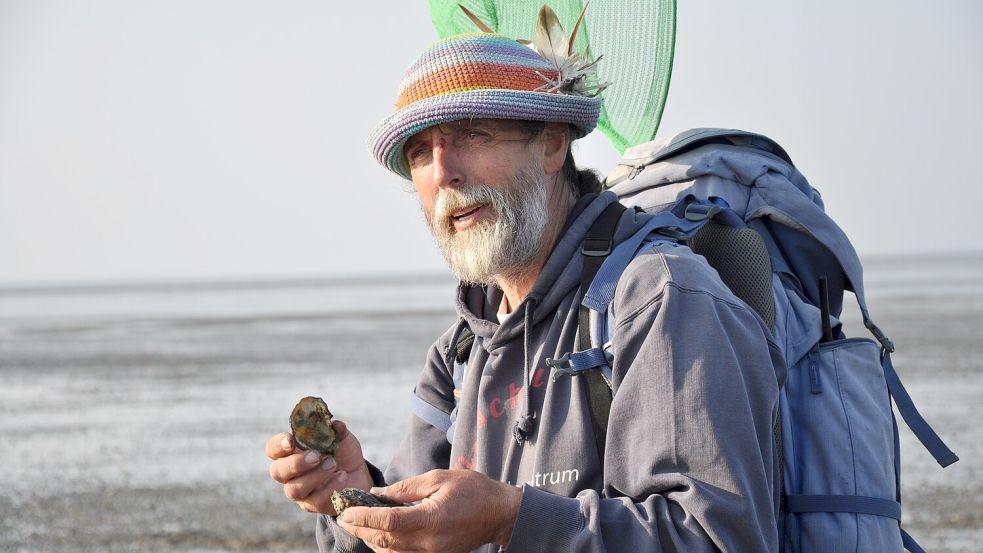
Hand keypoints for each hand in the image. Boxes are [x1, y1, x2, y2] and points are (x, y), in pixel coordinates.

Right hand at [266, 420, 373, 513]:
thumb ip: (337, 430)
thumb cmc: (342, 454)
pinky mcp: (315, 505)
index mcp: (291, 453)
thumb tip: (335, 424)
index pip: (273, 449)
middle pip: (277, 472)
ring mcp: (301, 492)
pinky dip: (331, 486)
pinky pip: (316, 500)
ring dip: (315, 476)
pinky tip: (343, 476)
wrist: (359, 475)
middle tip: (316, 456)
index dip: (278, 445)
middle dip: (295, 464)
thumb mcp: (342, 438)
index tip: (290, 440)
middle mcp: (291, 474)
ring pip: (294, 489)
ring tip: (333, 464)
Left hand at [338, 469, 521, 552]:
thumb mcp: (438, 478)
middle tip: (343, 517)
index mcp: (430, 519)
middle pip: (384, 540)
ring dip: (371, 539)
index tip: (346, 511)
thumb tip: (378, 494)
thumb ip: (406, 488)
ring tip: (356, 524)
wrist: (500, 514)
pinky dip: (387, 546)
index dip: (363, 517)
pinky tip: (378, 534)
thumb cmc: (473, 490)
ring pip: (391, 552)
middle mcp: (428, 543)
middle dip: (361, 529)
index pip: (387, 521)